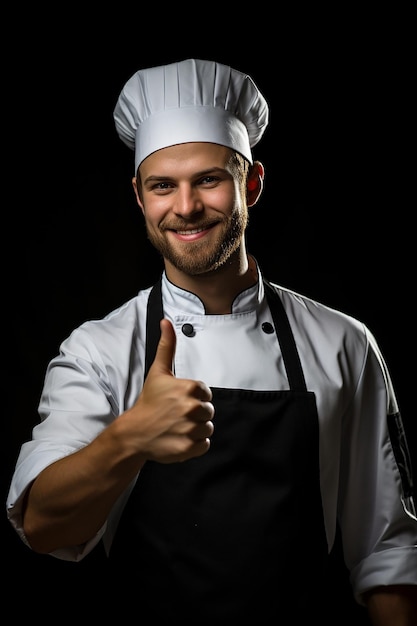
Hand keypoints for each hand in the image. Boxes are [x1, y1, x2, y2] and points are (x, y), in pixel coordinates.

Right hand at [123, 318, 214, 462]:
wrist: (134, 432)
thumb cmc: (148, 401)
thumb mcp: (158, 371)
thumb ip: (167, 346)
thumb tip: (166, 321)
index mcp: (189, 388)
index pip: (205, 393)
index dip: (193, 397)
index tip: (177, 401)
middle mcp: (192, 408)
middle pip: (208, 411)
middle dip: (195, 414)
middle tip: (175, 415)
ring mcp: (191, 429)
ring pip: (208, 428)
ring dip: (196, 429)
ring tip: (177, 427)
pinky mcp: (190, 447)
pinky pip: (205, 444)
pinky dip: (195, 444)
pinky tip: (179, 438)